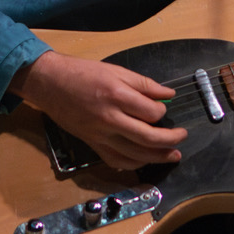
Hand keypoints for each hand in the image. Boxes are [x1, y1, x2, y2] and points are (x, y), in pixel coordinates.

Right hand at [7, 50, 186, 169]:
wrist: (50, 84)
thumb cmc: (83, 73)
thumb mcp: (116, 70)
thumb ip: (144, 84)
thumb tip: (168, 94)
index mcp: (117, 95)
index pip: (151, 112)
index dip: (162, 112)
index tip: (163, 108)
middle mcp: (110, 118)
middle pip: (147, 137)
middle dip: (170, 140)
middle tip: (182, 137)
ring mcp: (100, 134)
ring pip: (134, 154)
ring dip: (157, 157)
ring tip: (172, 155)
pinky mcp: (92, 144)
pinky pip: (116, 160)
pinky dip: (133, 163)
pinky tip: (145, 159)